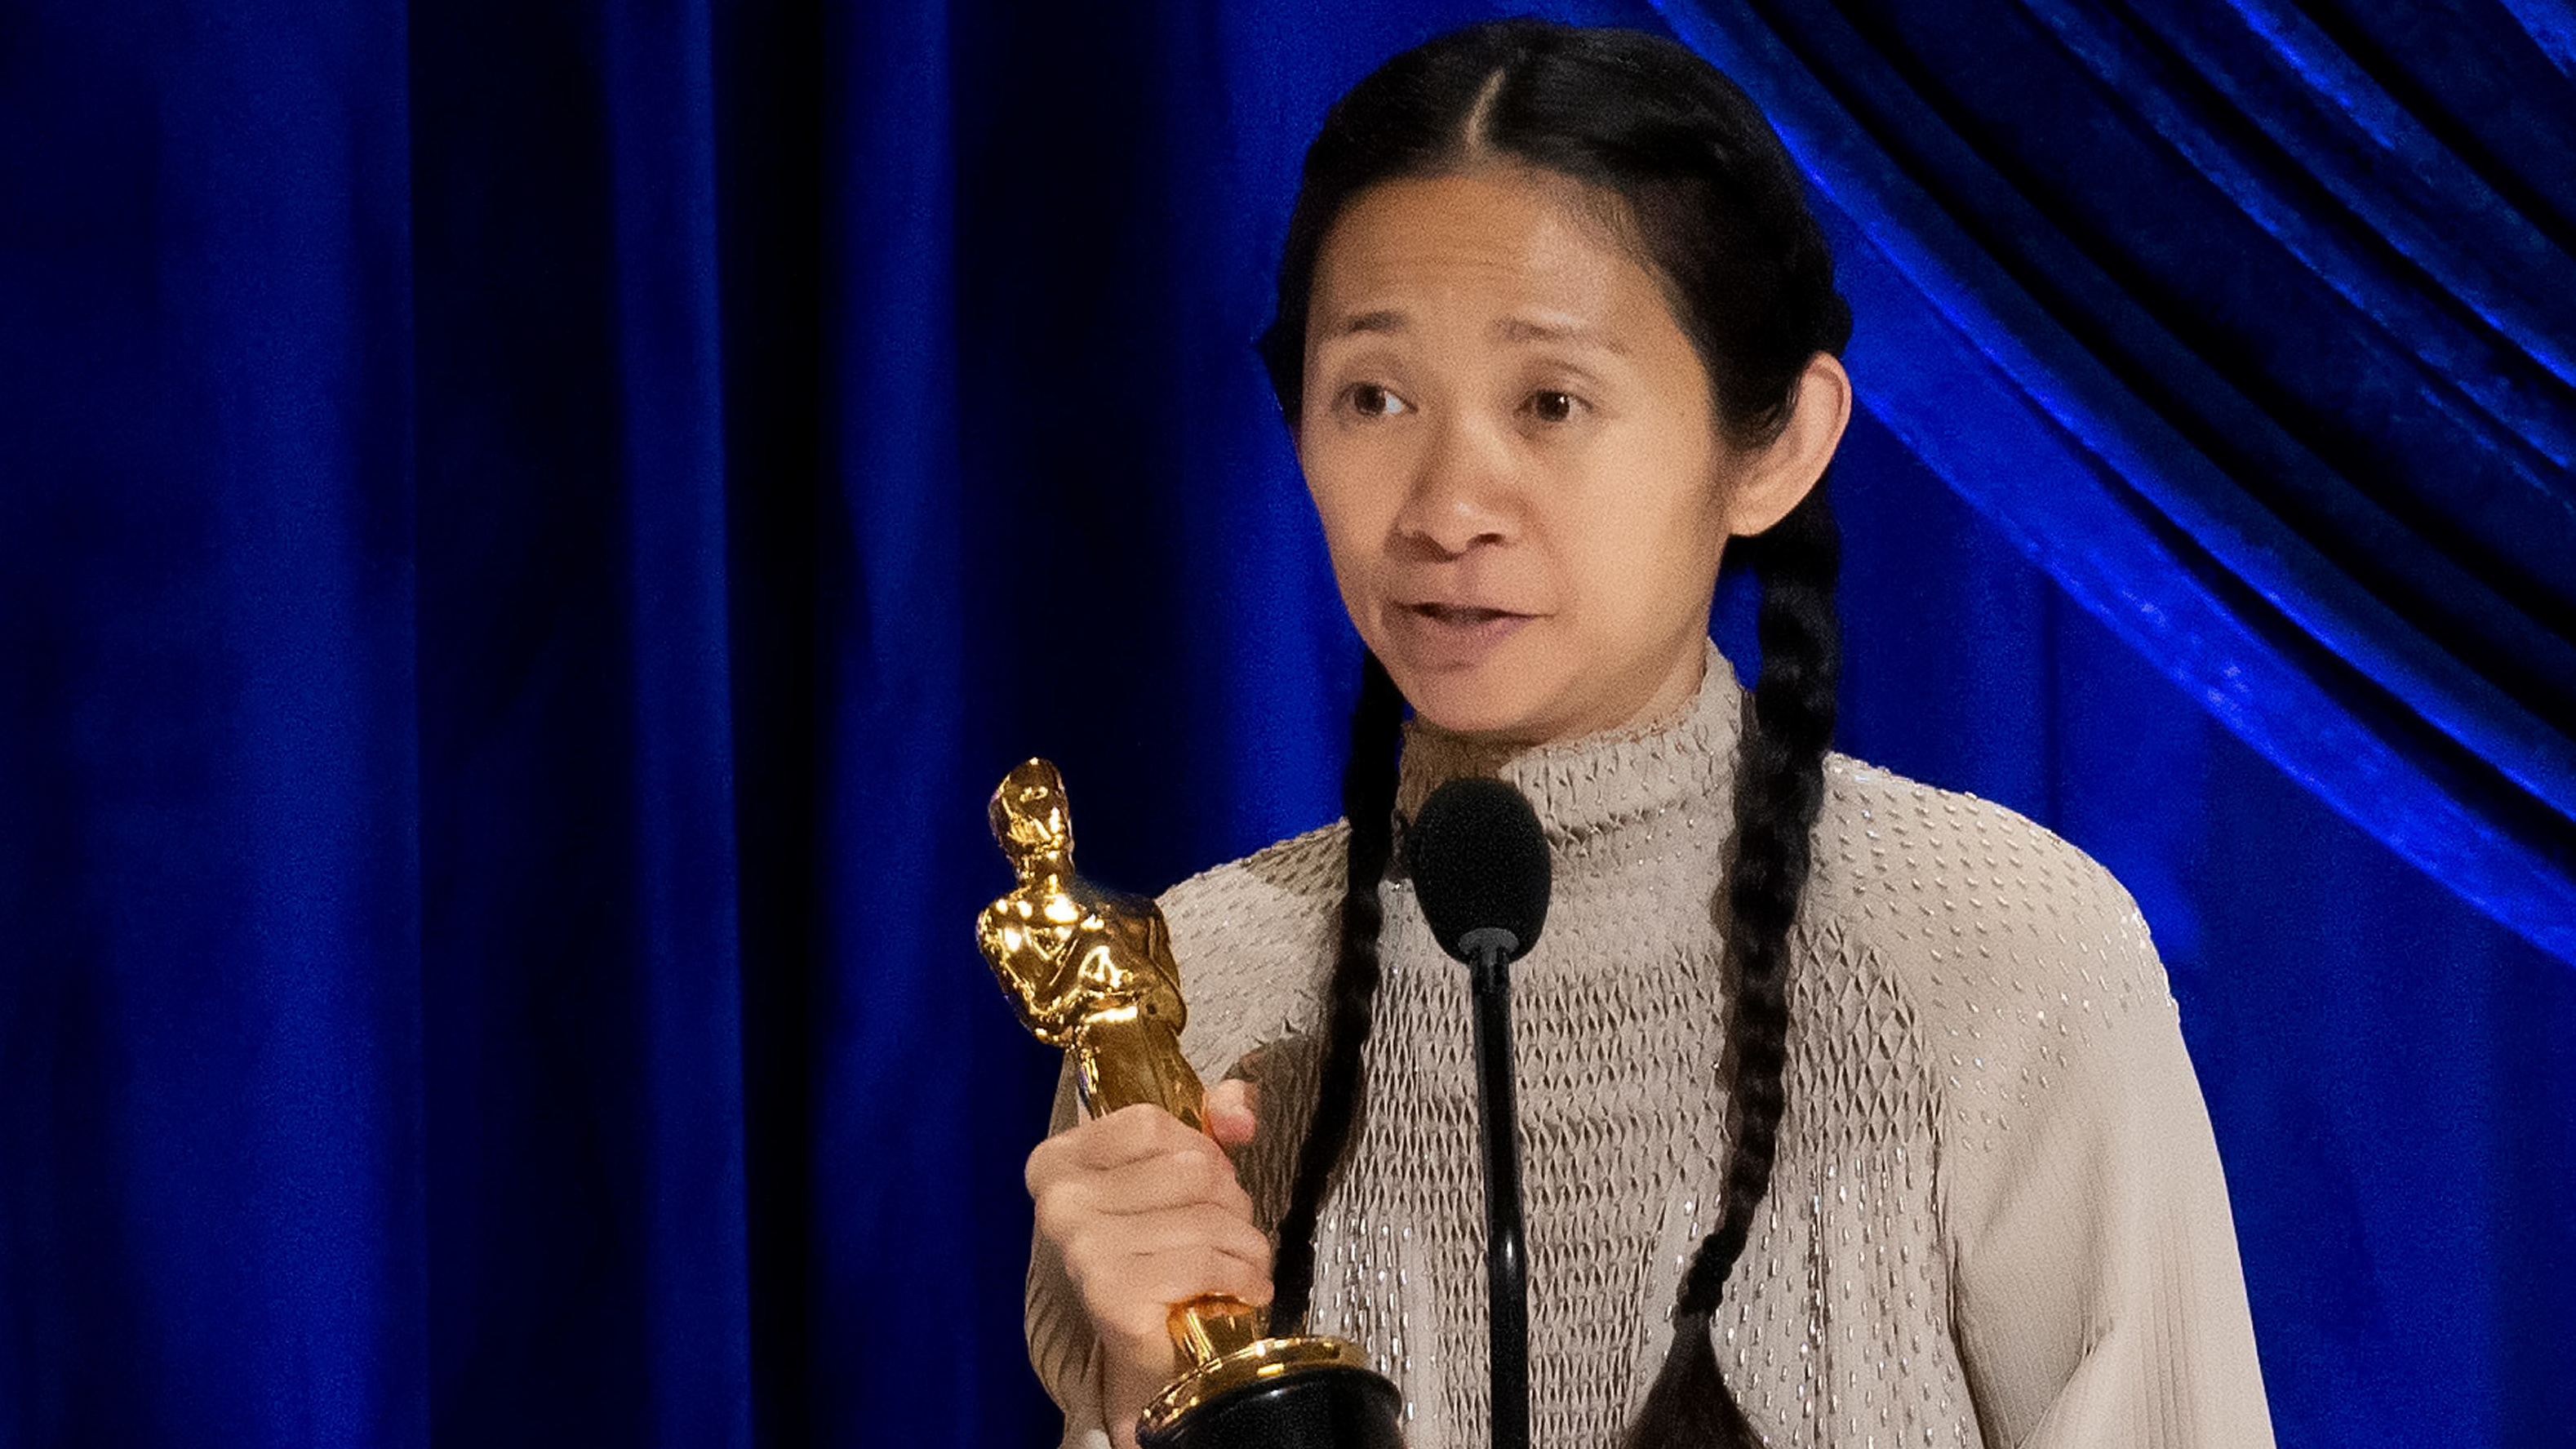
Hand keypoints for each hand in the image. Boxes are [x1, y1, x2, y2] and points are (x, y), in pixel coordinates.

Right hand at [1026, 1080, 1265, 1448]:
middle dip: (1231, 1199)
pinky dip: (1243, 1275)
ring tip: (1246, 1261)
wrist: (1148, 1351)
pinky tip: (1248, 1288)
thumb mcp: (1178, 1171)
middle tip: (1230, 1229)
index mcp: (1057, 1161)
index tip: (1209, 1181)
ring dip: (1246, 1242)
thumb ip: (1213, 1121)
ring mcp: (1080, 1248)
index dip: (1199, 1147)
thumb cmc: (1159, 1253)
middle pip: (1189, 1167)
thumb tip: (1241, 1116)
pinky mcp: (1111, 1293)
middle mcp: (1058, 1201)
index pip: (1150, 1122)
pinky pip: (1204, 1262)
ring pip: (1206, 1216)